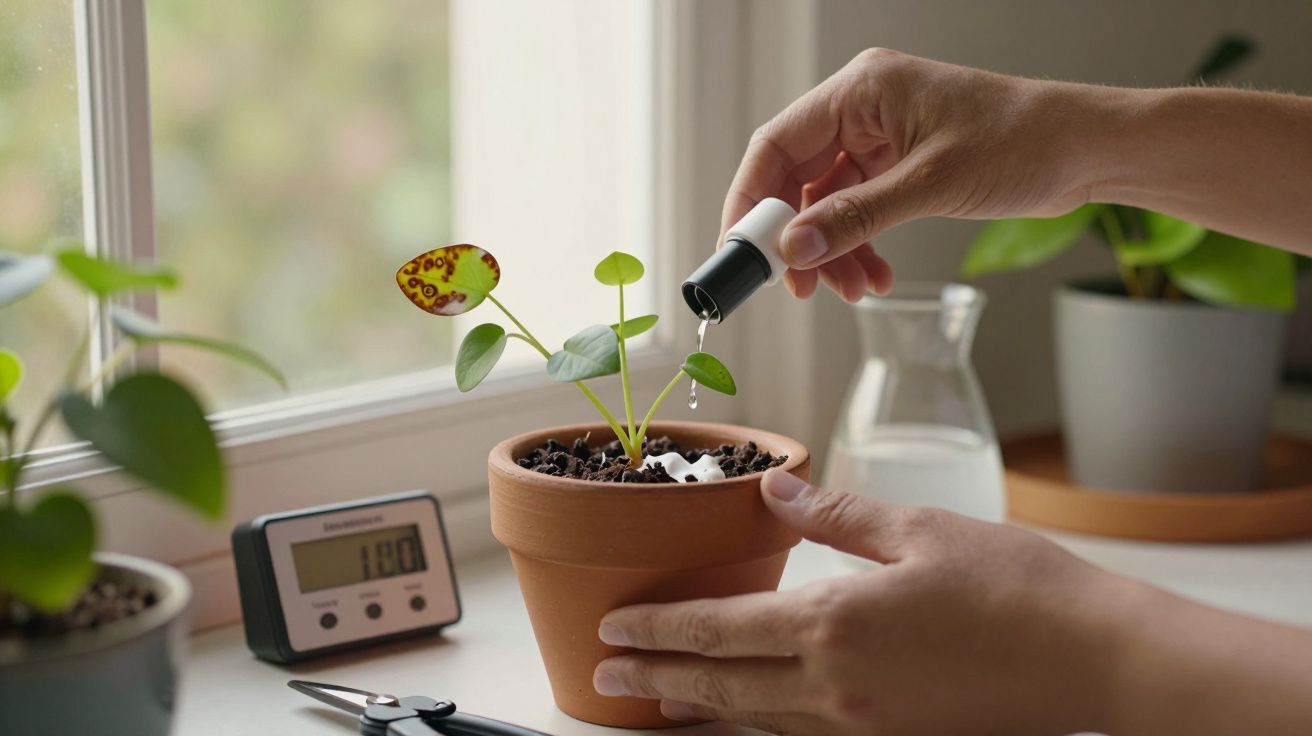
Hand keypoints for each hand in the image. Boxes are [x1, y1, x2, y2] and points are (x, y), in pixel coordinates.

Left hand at [593, 468, 1135, 734]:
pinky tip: (743, 717)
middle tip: (603, 672)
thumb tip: (770, 490)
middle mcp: (837, 686)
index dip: (659, 628)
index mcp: (836, 624)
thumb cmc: (1016, 586)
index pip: (719, 629)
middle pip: (721, 686)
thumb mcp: (918, 529)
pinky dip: (756, 725)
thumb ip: (833, 515)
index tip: (613, 625)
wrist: (1095, 660)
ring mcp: (864, 724)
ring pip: (756, 719)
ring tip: (655, 700)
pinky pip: (802, 735)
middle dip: (655, 678)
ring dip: (697, 708)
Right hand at [724, 49, 1100, 301]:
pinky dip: (860, 246)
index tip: (741, 252)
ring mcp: (880, 138)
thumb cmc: (1022, 142)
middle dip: (796, 237)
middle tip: (799, 286)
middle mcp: (863, 109)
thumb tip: (793, 250)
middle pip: (796, 178)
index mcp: (862, 90)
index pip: (777, 144)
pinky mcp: (899, 165)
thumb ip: (856, 218)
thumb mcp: (931, 184)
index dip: (750, 200)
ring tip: (853, 290)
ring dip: (833, 250)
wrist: (1086, 149)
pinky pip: (857, 210)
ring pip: (826, 202)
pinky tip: (876, 276)